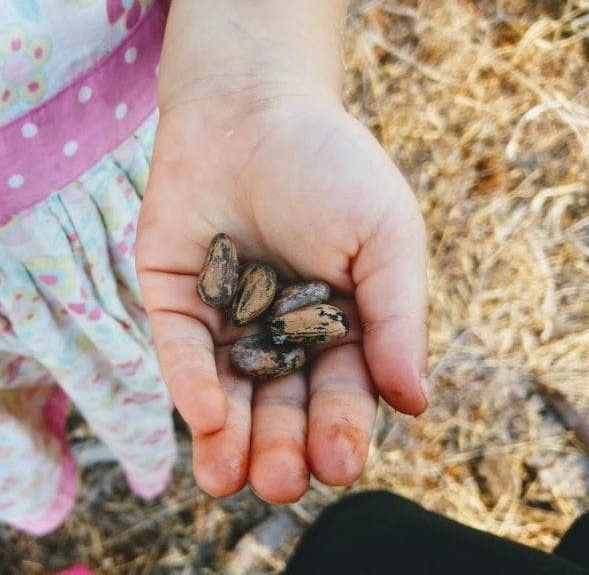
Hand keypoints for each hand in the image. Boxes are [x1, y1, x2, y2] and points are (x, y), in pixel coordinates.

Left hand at [136, 11, 428, 501]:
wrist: (252, 104)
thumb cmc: (330, 166)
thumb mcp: (385, 236)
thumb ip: (397, 317)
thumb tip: (415, 403)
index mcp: (336, 326)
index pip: (339, 393)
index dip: (340, 430)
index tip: (340, 464)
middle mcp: (277, 334)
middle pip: (279, 405)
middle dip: (280, 448)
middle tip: (281, 484)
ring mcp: (222, 321)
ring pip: (226, 394)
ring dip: (227, 440)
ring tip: (229, 481)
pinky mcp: (172, 300)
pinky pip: (180, 350)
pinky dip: (190, 383)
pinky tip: (205, 417)